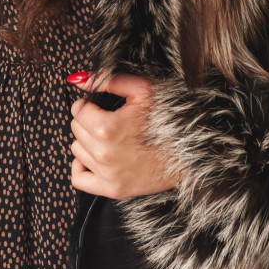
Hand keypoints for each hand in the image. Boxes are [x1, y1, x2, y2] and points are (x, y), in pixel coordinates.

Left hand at [68, 71, 182, 198]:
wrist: (192, 151)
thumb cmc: (168, 117)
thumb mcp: (141, 90)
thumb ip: (108, 81)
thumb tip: (77, 79)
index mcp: (107, 128)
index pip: (78, 109)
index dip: (91, 103)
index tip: (104, 106)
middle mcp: (103, 154)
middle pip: (76, 128)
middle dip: (89, 120)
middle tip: (111, 119)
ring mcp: (107, 174)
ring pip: (77, 150)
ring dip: (88, 141)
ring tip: (110, 137)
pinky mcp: (112, 190)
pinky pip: (79, 179)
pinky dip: (82, 166)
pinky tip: (96, 156)